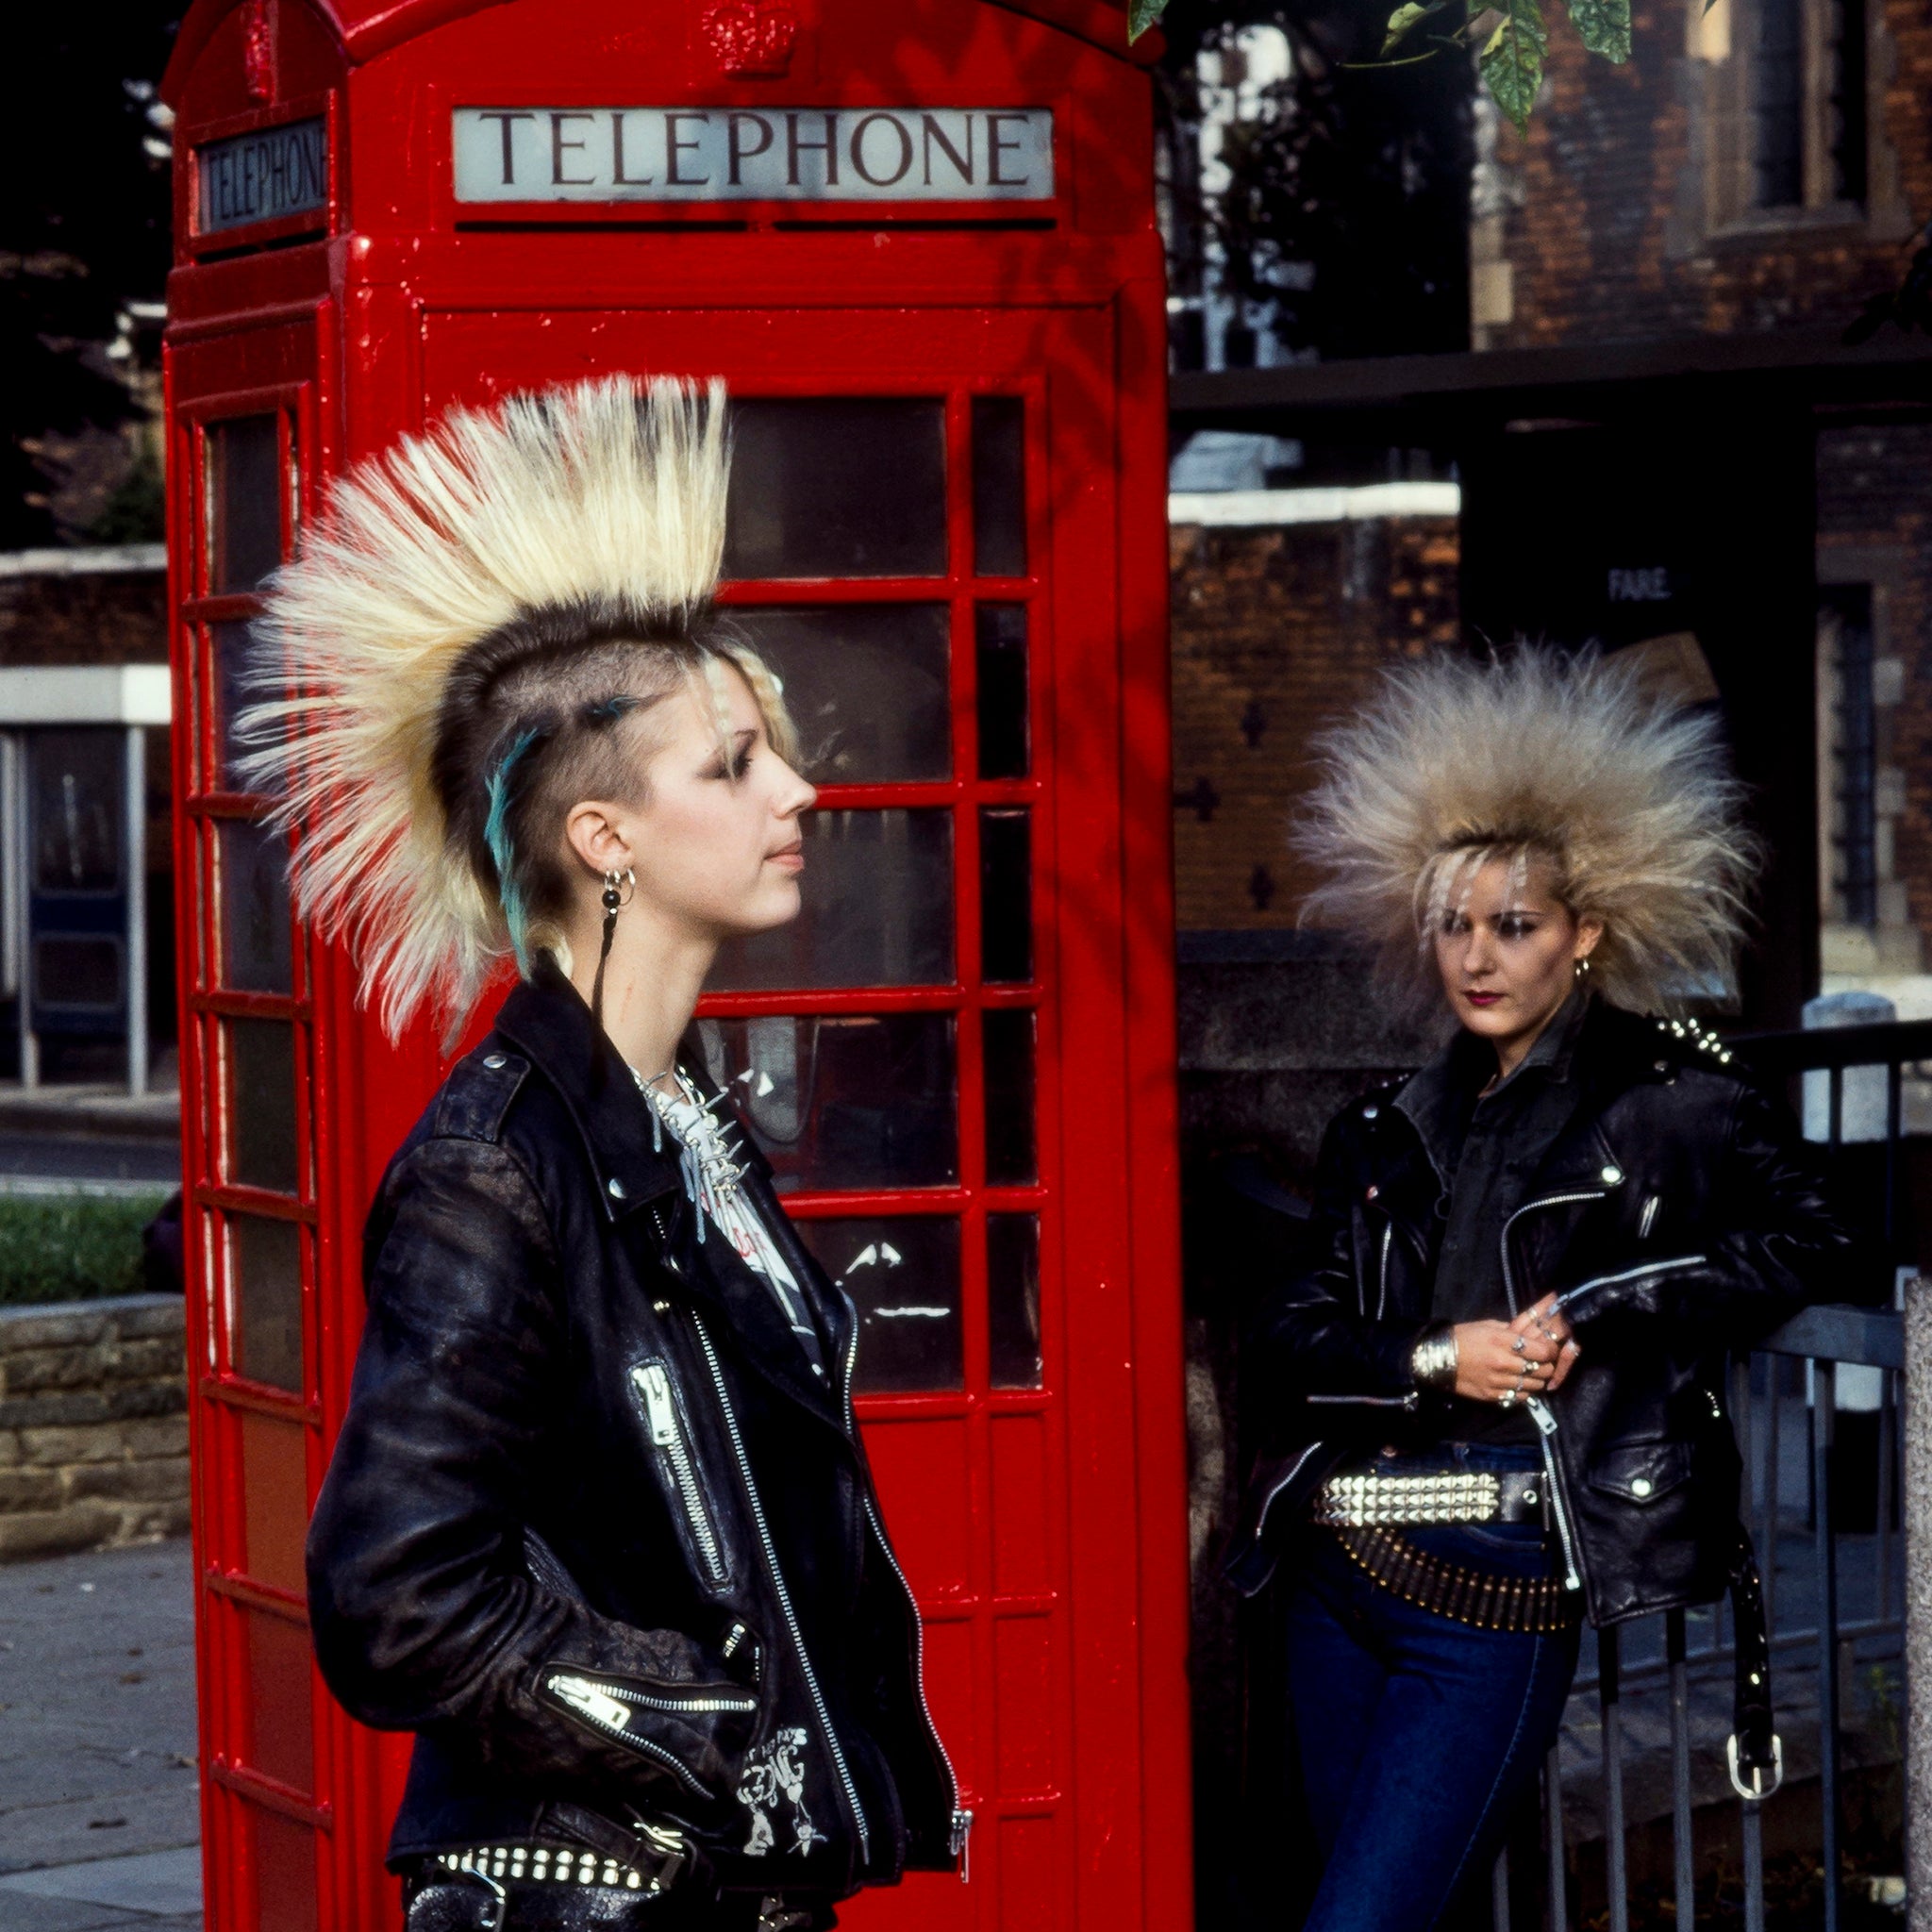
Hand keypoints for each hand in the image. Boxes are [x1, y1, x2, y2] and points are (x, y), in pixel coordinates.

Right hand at [1451, 1294, 1578, 1403]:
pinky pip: (1519, 1397)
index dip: (1549, 1351)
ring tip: (1531, 1375)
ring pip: (1534, 1386)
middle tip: (1541, 1363)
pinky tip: (1518, 1385)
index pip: (1542, 1351)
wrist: (1437, 1357)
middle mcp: (1504, 1362)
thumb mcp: (1487, 1326)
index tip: (1548, 1350)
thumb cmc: (1462, 1337)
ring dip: (1536, 1380)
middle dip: (1546, 1366)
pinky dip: (1523, 1392)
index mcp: (1503, 1341)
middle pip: (1542, 1370)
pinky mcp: (1493, 1396)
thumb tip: (1529, 1336)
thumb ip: (1511, 1331)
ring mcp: (1499, 1381)